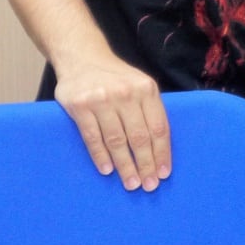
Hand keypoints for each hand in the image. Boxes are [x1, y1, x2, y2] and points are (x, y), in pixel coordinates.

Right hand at [53, 56, 170, 191]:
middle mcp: (127, 94)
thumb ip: (149, 109)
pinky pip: (92, 137)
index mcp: (147, 89)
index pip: (158, 127)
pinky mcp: (80, 106)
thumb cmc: (116, 78)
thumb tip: (160, 147)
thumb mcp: (139, 85)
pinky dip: (101, 156)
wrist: (82, 58)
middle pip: (139, 137)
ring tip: (131, 183)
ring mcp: (102, 99)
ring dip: (125, 165)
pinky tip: (107, 170)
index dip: (162, 152)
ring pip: (117, 140)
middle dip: (146, 164)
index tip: (164, 173)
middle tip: (149, 186)